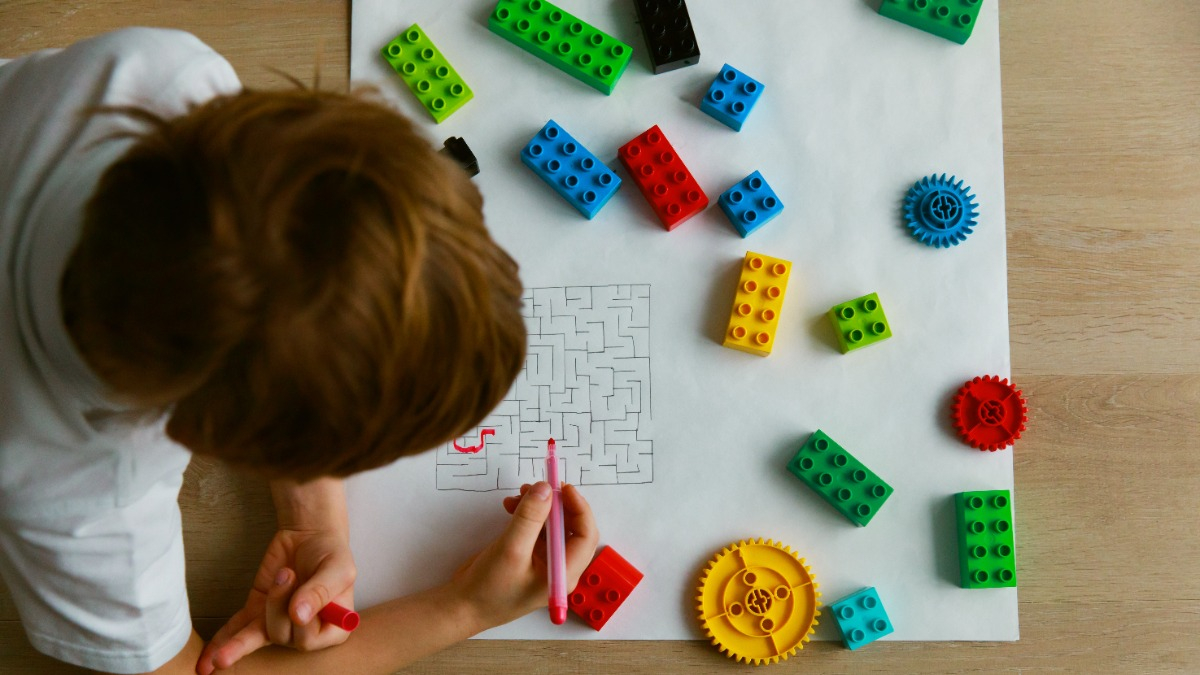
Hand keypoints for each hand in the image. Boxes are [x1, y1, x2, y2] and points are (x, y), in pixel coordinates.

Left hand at [196, 527, 355, 672]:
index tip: (300, 599)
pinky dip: (223, 641)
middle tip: (287, 574)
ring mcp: (277, 622)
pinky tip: (208, 658)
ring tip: (220, 658)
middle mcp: (303, 631)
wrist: (309, 534)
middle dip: (278, 606)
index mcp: (330, 627)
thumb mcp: (337, 568)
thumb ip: (320, 592)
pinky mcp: (256, 611)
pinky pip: (238, 628)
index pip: (309, 640)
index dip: (302, 623)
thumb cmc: (331, 553)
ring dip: (238, 644)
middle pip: (281, 635)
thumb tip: (298, 615)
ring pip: (256, 635)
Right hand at [450, 482, 598, 631]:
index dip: (579, 508)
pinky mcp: (528, 556)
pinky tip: (510, 506)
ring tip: (519, 494)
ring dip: (539, 507)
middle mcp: (558, 567)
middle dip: (556, 505)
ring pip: (552, 525)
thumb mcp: (511, 549)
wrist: (462, 607)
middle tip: (540, 487)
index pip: (585, 535)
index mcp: (564, 573)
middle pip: (571, 527)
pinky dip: (526, 515)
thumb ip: (530, 518)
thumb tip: (546, 489)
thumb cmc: (489, 588)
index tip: (562, 488)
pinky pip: (535, 529)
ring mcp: (543, 562)